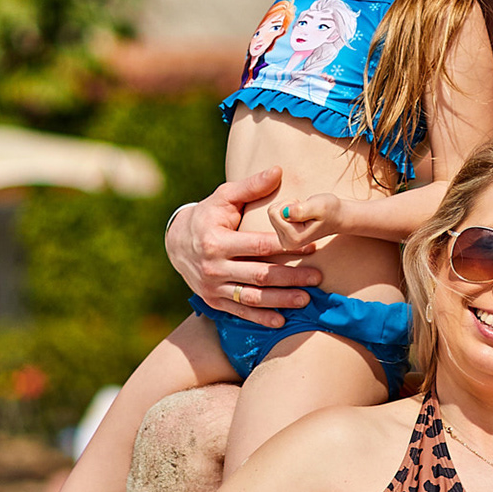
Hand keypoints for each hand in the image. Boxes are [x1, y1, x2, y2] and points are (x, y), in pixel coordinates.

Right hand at [167, 172, 322, 327]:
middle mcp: (213, 266)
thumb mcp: (224, 196)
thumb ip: (251, 186)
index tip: (312, 246)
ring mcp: (212, 287)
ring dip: (280, 301)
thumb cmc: (207, 215)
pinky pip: (240, 312)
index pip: (258, 246)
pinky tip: (281, 321)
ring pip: (252, 297)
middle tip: (317, 278)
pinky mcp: (213, 301)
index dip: (287, 247)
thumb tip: (278, 170)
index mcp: (216, 240)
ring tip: (306, 300)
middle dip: (291, 278)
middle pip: (259, 275)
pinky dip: (260, 319)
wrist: (175, 242)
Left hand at [269, 191, 341, 253]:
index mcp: (294, 238)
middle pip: (272, 213)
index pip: (274, 212)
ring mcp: (285, 242)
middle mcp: (287, 244)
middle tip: (305, 211)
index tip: (304, 209)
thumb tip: (285, 213)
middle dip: (288, 206)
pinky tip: (301, 217)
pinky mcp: (283, 237)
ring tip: (304, 214)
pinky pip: (275, 216)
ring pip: (273, 214)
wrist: (337, 217)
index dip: (289, 204)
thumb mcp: (319, 206)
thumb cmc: (330, 210)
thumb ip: (301, 210)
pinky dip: (287, 212)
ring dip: (288, 209)